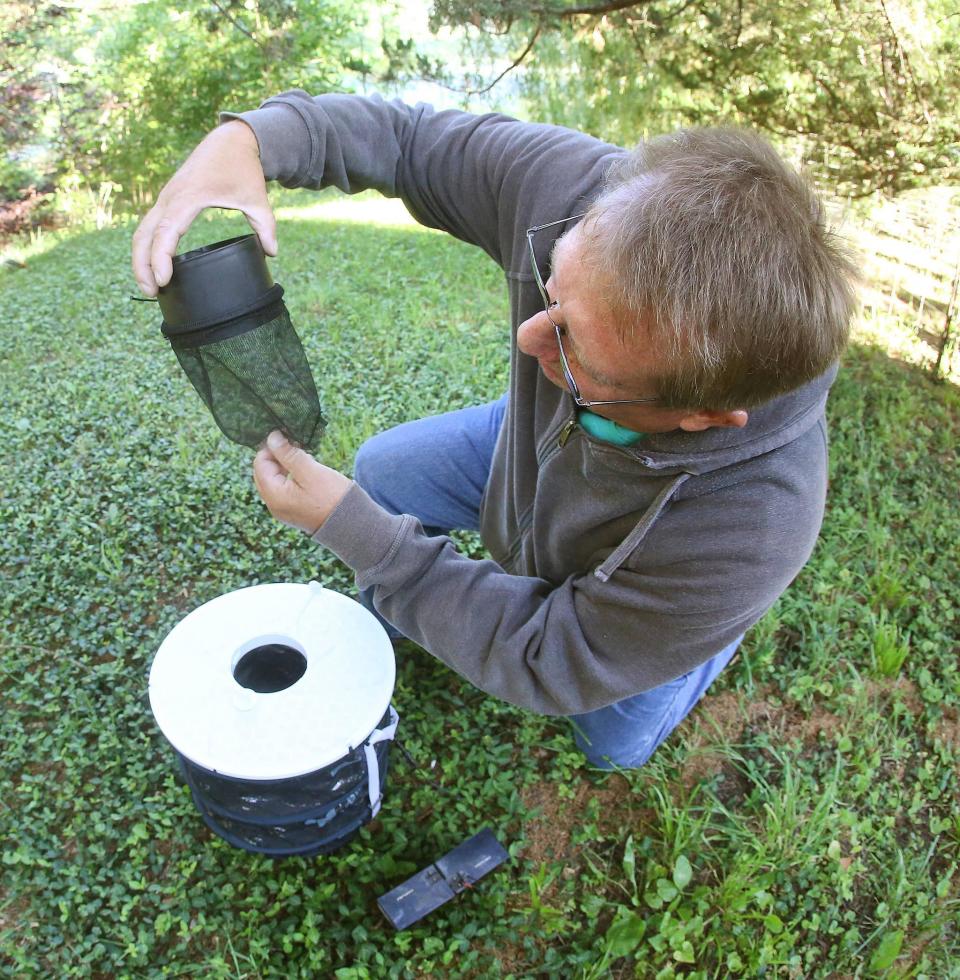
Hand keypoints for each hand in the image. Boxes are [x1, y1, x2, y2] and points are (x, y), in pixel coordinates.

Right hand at [131, 120, 277, 296]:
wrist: (230, 140)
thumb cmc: (243, 168)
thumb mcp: (258, 198)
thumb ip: (266, 226)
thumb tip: (272, 253)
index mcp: (188, 198)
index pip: (166, 231)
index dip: (160, 257)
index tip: (163, 280)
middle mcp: (171, 198)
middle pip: (144, 234)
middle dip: (142, 264)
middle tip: (151, 292)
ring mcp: (166, 199)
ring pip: (142, 231)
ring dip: (140, 258)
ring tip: (150, 287)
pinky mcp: (169, 200)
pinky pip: (150, 226)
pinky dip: (147, 246)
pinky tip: (154, 266)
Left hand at [253, 431, 351, 534]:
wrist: (350, 525)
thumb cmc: (332, 497)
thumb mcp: (310, 471)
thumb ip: (289, 454)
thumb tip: (272, 437)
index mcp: (274, 495)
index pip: (260, 463)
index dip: (272, 447)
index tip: (289, 438)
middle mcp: (273, 505)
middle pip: (264, 472)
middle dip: (277, 456)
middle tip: (297, 446)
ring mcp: (283, 510)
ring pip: (274, 480)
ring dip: (285, 465)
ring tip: (304, 458)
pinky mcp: (293, 511)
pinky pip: (284, 489)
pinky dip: (290, 477)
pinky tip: (306, 472)